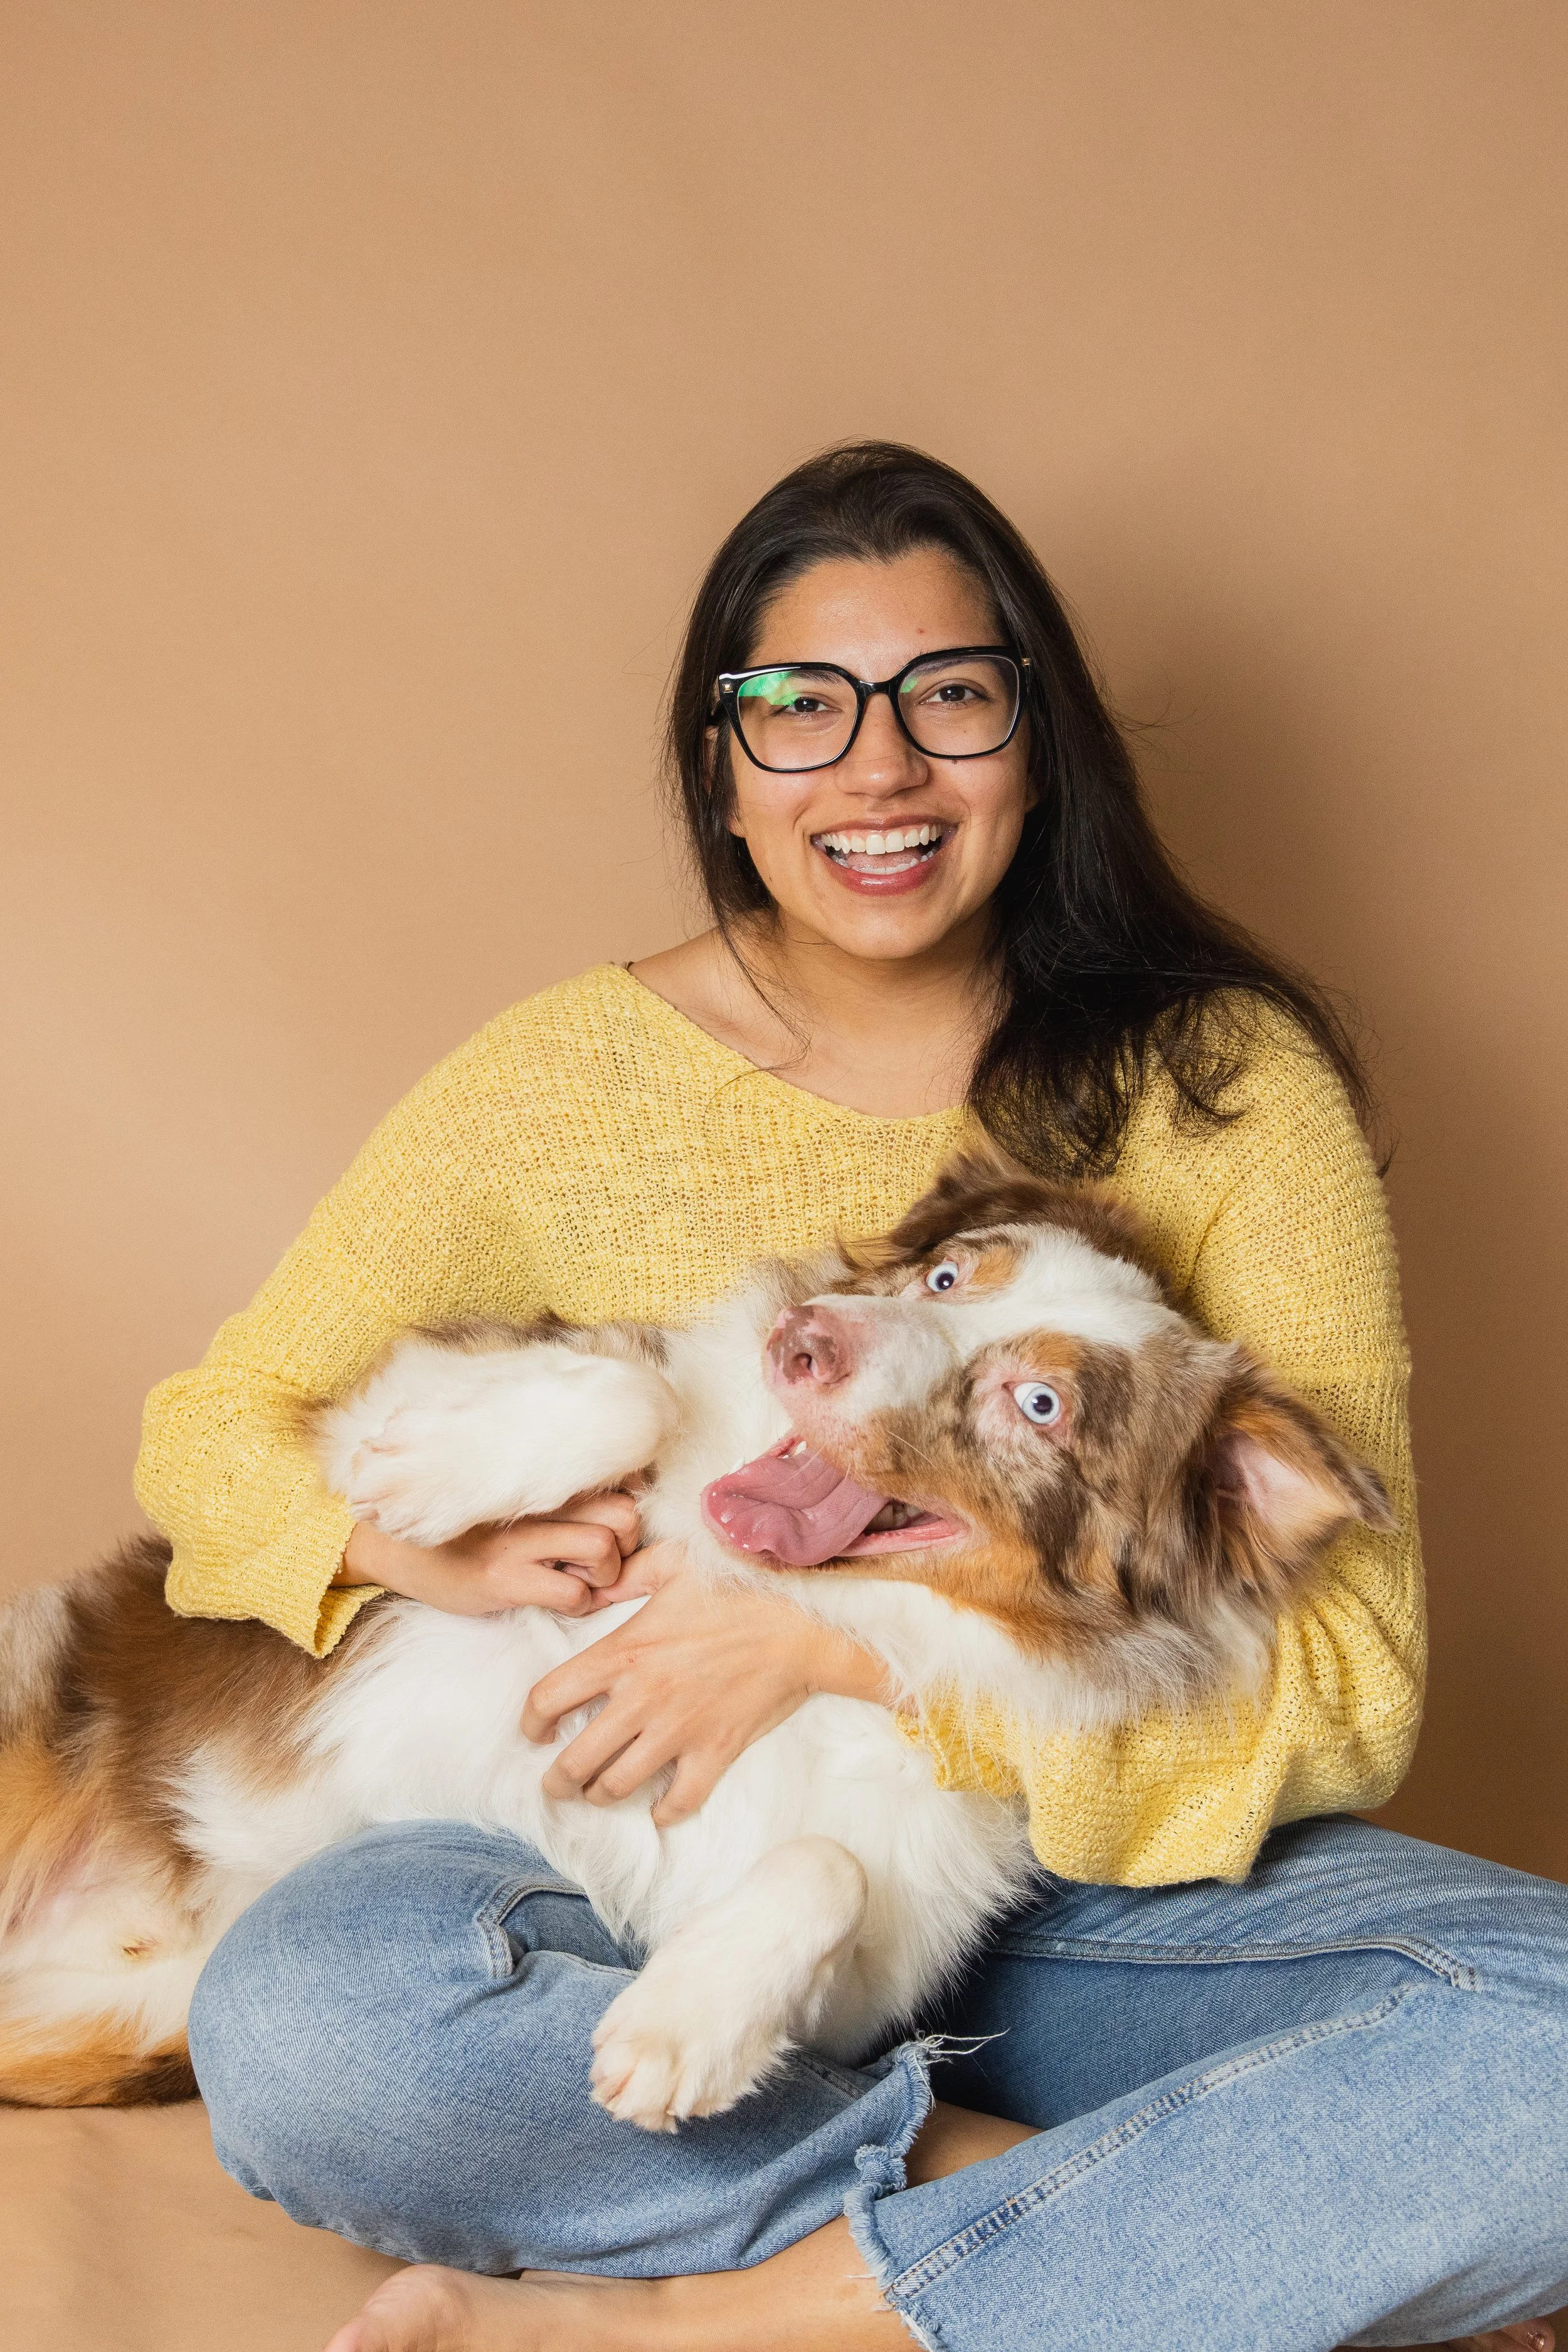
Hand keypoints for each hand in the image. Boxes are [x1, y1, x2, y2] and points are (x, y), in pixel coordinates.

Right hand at [335, 1490, 641, 1617]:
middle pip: (625, 1512)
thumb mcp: (512, 1496)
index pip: (622, 1476)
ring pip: (605, 1548)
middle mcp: (536, 1501)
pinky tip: (557, 1599)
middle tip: (601, 1559)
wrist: (397, 1547)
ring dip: (604, 1575)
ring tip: (577, 1579)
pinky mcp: (505, 1577)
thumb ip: (561, 1490)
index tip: (616, 1525)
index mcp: (543, 1478)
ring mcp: (520, 1539)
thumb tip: (629, 1487)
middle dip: (627, 1544)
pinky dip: (580, 1604)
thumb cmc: (465, 1524)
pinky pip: (573, 1594)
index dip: (634, 1504)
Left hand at [520, 1541, 890, 1825]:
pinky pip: (678, 1801)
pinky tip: (657, 1805)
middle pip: (575, 1761)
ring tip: (599, 1791)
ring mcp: (677, 1731)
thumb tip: (590, 1583)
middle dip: (557, 1780)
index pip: (549, 1697)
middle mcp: (641, 1699)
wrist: (802, 1623)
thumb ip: (625, 1574)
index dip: (530, 1722)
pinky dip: (663, 1810)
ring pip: (616, 1786)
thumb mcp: (674, 1562)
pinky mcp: (714, 1752)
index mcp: (624, 1652)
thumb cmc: (738, 1586)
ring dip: (600, 1794)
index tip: (534, 1731)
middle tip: (556, 1783)